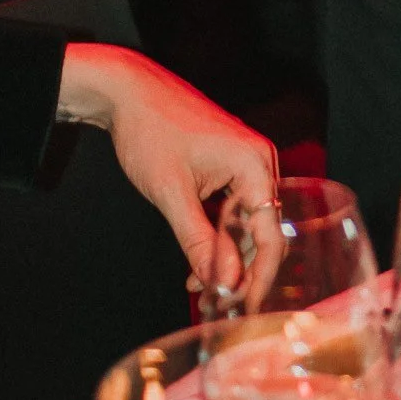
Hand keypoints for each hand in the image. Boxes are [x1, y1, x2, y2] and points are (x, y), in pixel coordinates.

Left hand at [57, 44, 279, 285]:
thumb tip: (223, 283)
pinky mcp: (231, 163)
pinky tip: (198, 261)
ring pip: (247, 222)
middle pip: (263, 229)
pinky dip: (219, 234)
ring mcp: (246, 161)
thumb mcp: (172, 195)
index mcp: (254, 165)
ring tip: (201, 286)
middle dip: (241, 268)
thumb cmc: (150, 133)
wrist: (129, 91)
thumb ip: (199, 242)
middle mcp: (260, 161)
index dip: (259, 276)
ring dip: (227, 254)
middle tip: (218, 302)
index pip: (271, 234)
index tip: (246, 308)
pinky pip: (234, 207)